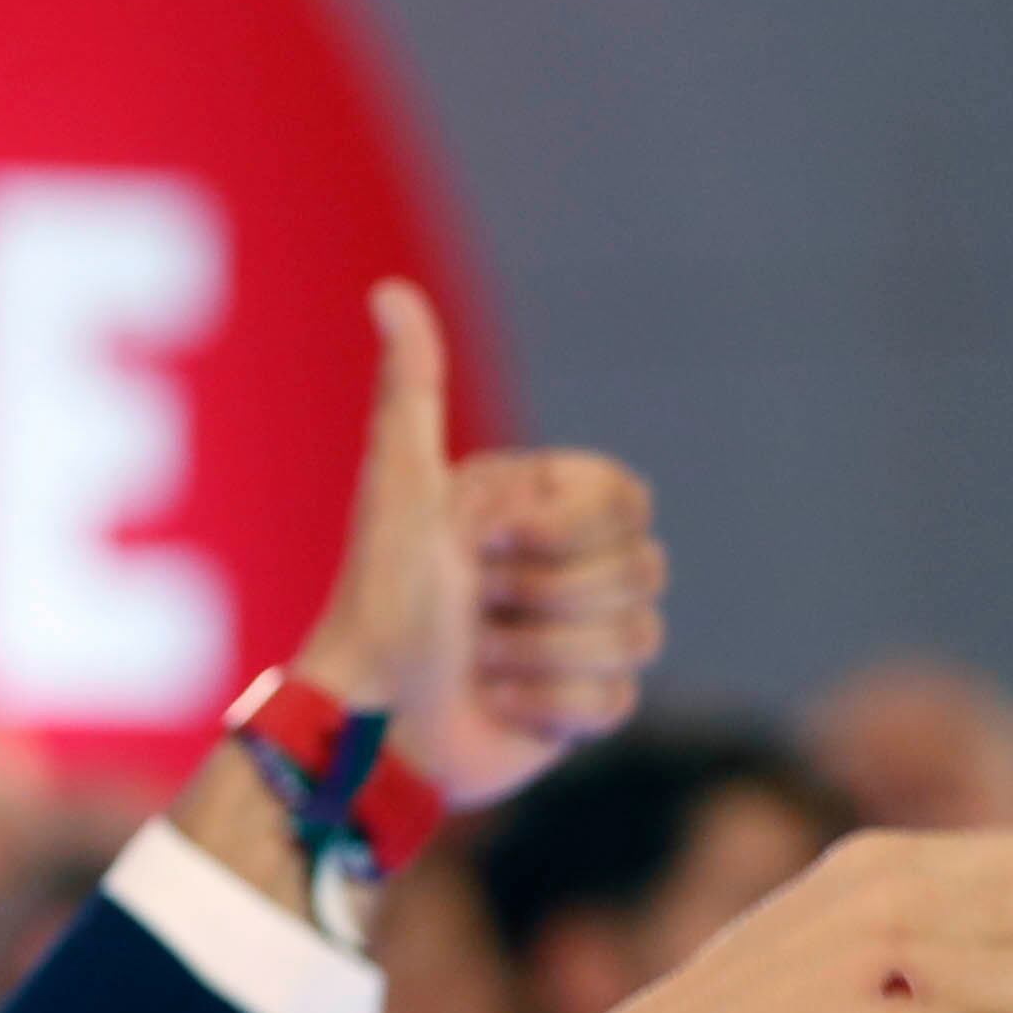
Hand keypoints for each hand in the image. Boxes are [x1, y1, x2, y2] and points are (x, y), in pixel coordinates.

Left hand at [290, 281, 666, 807]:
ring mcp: (581, 635)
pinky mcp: (582, 706)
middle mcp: (567, 564)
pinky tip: (494, 701)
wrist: (367, 721)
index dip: (564, 530)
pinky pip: (617, 700)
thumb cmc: (378, 603)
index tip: (488, 541)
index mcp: (540, 507)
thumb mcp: (400, 489)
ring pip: (640, 636)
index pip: (628, 500)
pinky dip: (547, 706)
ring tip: (476, 658)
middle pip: (645, 568)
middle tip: (473, 605)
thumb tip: (389, 290)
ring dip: (539, 654)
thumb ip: (412, 391)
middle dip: (545, 595)